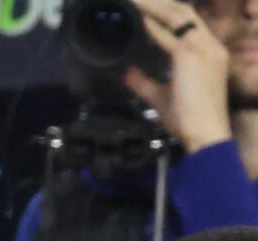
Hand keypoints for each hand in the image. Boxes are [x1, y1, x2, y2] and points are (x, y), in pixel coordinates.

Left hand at [126, 0, 230, 152]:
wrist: (204, 132)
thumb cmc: (188, 120)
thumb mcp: (160, 96)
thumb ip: (143, 82)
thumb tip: (125, 71)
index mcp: (209, 53)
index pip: (189, 23)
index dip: (168, 12)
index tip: (149, 6)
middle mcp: (210, 46)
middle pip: (185, 12)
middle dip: (161, 2)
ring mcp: (203, 49)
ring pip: (178, 15)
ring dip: (154, 5)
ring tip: (135, 0)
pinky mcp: (190, 57)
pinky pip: (168, 33)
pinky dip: (151, 23)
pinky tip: (138, 16)